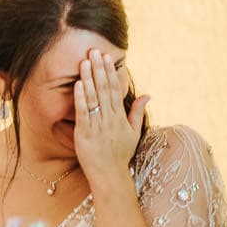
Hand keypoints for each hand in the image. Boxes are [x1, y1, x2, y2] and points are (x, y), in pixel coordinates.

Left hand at [73, 49, 150, 190]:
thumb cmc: (120, 154)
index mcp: (120, 117)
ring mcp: (98, 126)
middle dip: (99, 69)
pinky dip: (81, 98)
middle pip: (104, 89)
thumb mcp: (133, 132)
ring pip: (94, 98)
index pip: (114, 90)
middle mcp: (110, 119)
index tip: (106, 57)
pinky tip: (79, 84)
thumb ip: (137, 112)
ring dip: (89, 78)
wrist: (110, 175)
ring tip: (85, 62)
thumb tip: (148, 94)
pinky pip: (84, 112)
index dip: (110, 72)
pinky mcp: (85, 133)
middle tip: (94, 51)